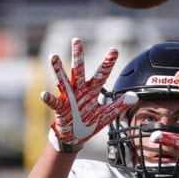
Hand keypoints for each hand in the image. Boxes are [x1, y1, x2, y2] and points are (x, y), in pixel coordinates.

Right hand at [42, 38, 136, 152]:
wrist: (75, 137)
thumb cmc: (89, 123)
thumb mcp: (105, 115)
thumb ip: (119, 105)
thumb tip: (135, 97)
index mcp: (92, 91)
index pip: (101, 74)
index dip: (107, 63)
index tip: (114, 50)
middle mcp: (80, 90)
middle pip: (79, 70)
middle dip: (78, 56)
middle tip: (76, 40)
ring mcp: (69, 98)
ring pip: (63, 81)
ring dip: (58, 70)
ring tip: (53, 57)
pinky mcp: (60, 108)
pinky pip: (54, 102)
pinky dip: (49, 99)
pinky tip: (44, 94)